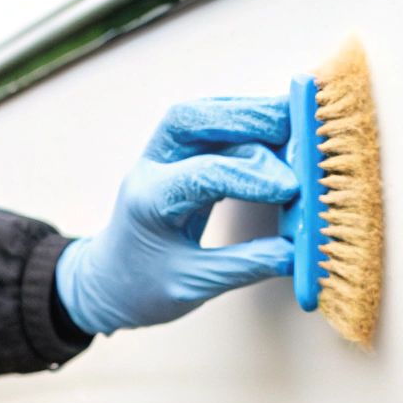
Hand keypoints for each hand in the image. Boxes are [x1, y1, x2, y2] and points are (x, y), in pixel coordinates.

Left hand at [55, 96, 298, 334]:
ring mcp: (160, 160)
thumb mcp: (193, 286)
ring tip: (290, 117)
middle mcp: (151, 169)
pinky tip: (272, 132)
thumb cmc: (141, 288)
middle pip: (191, 120)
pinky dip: (241, 126)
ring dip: (245, 114)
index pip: (204, 175)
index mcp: (150, 201)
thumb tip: (295, 253)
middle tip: (293, 125)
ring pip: (199, 116)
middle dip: (244, 119)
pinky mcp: (176, 160)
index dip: (252, 178)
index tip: (291, 189)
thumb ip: (244, 266)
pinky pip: (207, 130)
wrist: (107, 285)